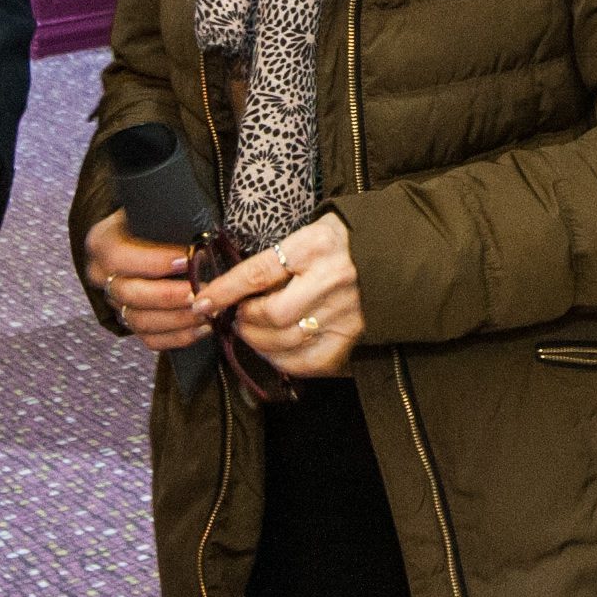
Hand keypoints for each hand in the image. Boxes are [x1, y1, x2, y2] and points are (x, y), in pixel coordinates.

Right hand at [82, 209, 208, 352]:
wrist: (142, 237)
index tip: (187, 259)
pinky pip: (149, 339)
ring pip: (139, 321)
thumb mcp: (153, 211)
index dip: (153, 261)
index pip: (120, 256)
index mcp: (102, 243)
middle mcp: (101, 276)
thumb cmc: (154, 220)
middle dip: (168, 296)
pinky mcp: (129, 322)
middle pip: (129, 294)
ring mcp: (113, 302)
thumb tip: (200, 235)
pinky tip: (203, 328)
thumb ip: (168, 219)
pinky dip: (178, 337)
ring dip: (177, 320)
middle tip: (200, 293)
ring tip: (208, 313)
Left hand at [192, 211, 359, 377]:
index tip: (202, 302)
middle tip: (236, 319)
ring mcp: (346, 313)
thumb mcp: (309, 233)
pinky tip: (275, 352)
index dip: (225, 291)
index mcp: (314, 246)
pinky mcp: (354, 337)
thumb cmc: (341, 241)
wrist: (393, 254)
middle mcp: (331, 280)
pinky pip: (311, 362)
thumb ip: (277, 257)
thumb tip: (234, 286)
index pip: (258, 273)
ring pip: (288, 342)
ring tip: (251, 333)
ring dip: (259, 343)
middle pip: (273, 314)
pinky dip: (285, 362)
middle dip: (245, 322)